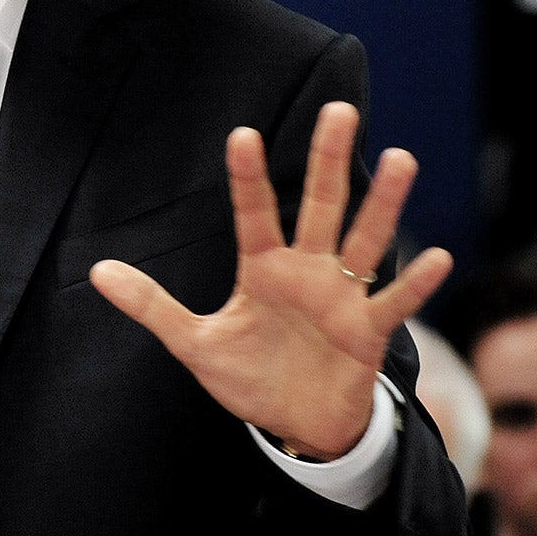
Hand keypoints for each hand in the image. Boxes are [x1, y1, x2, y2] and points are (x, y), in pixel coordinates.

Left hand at [88, 102, 450, 459]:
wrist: (297, 425)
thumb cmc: (251, 377)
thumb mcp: (195, 344)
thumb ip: (153, 306)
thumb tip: (98, 271)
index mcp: (264, 269)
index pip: (254, 215)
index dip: (248, 179)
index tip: (242, 135)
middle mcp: (308, 272)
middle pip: (320, 207)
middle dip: (328, 161)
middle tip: (339, 110)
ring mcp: (342, 298)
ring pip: (364, 242)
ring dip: (383, 204)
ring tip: (401, 158)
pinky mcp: (368, 333)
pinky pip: (394, 303)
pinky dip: (416, 283)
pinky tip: (438, 257)